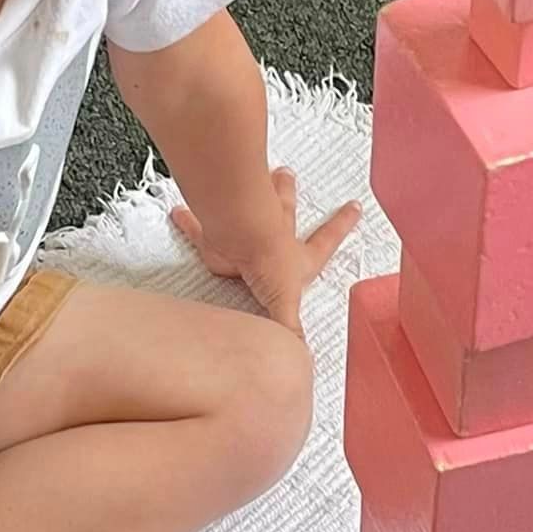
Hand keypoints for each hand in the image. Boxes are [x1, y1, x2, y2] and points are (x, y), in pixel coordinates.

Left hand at [171, 168, 360, 333]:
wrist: (243, 239)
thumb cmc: (270, 263)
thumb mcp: (286, 303)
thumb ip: (290, 330)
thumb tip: (301, 355)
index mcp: (296, 259)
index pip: (325, 243)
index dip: (340, 227)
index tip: (355, 207)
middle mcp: (274, 239)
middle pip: (287, 211)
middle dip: (289, 193)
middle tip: (289, 175)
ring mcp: (247, 232)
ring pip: (252, 205)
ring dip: (252, 192)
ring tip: (253, 175)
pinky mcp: (217, 235)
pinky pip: (199, 228)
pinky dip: (188, 223)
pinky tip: (177, 214)